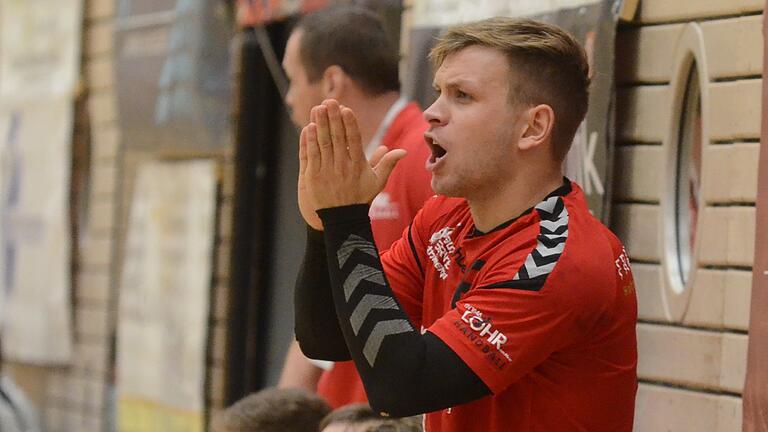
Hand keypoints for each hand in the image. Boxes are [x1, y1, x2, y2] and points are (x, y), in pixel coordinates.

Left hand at [300, 99, 405, 213]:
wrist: (343, 220)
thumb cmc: (360, 198)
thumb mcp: (377, 182)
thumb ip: (388, 164)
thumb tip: (403, 151)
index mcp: (358, 165)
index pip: (354, 140)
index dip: (349, 124)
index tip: (346, 109)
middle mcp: (342, 166)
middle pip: (337, 137)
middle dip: (333, 118)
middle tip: (329, 101)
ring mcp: (326, 171)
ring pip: (322, 143)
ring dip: (320, 125)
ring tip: (318, 109)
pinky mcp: (313, 177)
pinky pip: (310, 155)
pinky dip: (309, 141)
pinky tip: (308, 127)